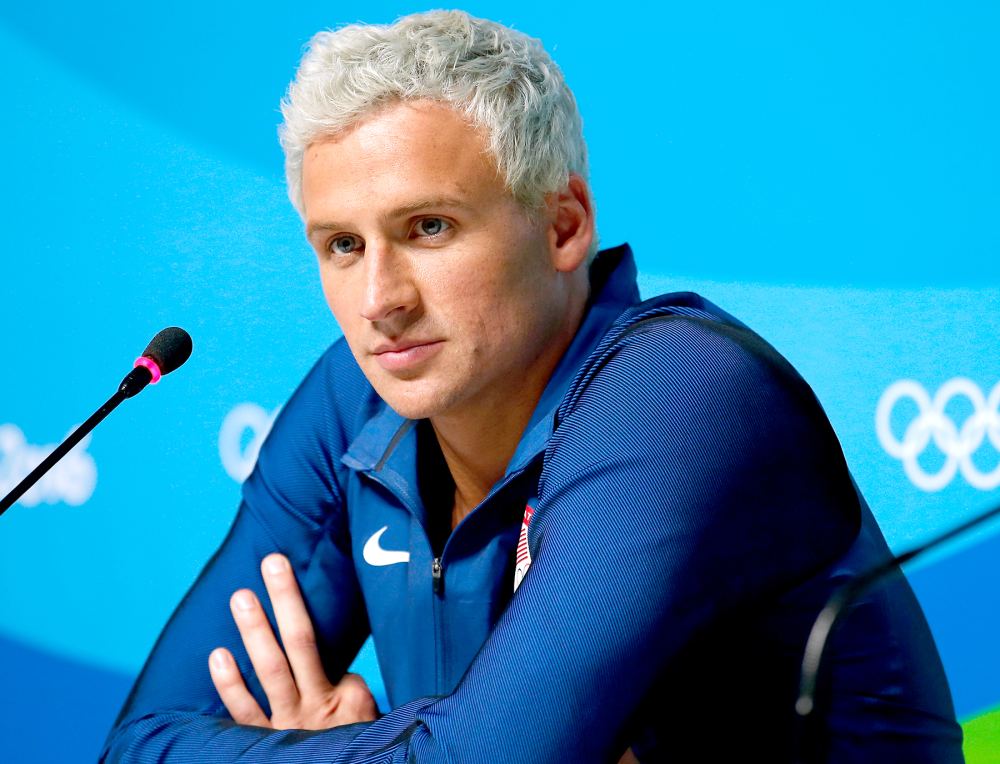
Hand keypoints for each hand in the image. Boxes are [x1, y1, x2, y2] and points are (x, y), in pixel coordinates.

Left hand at [209, 552, 377, 729]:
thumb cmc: (351, 745)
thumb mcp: (361, 717)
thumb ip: (349, 691)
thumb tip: (337, 670)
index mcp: (340, 697)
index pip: (320, 646)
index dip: (298, 608)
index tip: (282, 568)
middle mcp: (312, 706)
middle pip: (299, 642)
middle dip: (285, 600)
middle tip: (271, 562)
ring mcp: (285, 724)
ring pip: (270, 670)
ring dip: (255, 631)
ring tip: (242, 597)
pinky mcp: (262, 743)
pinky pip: (244, 713)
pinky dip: (230, 684)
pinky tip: (218, 656)